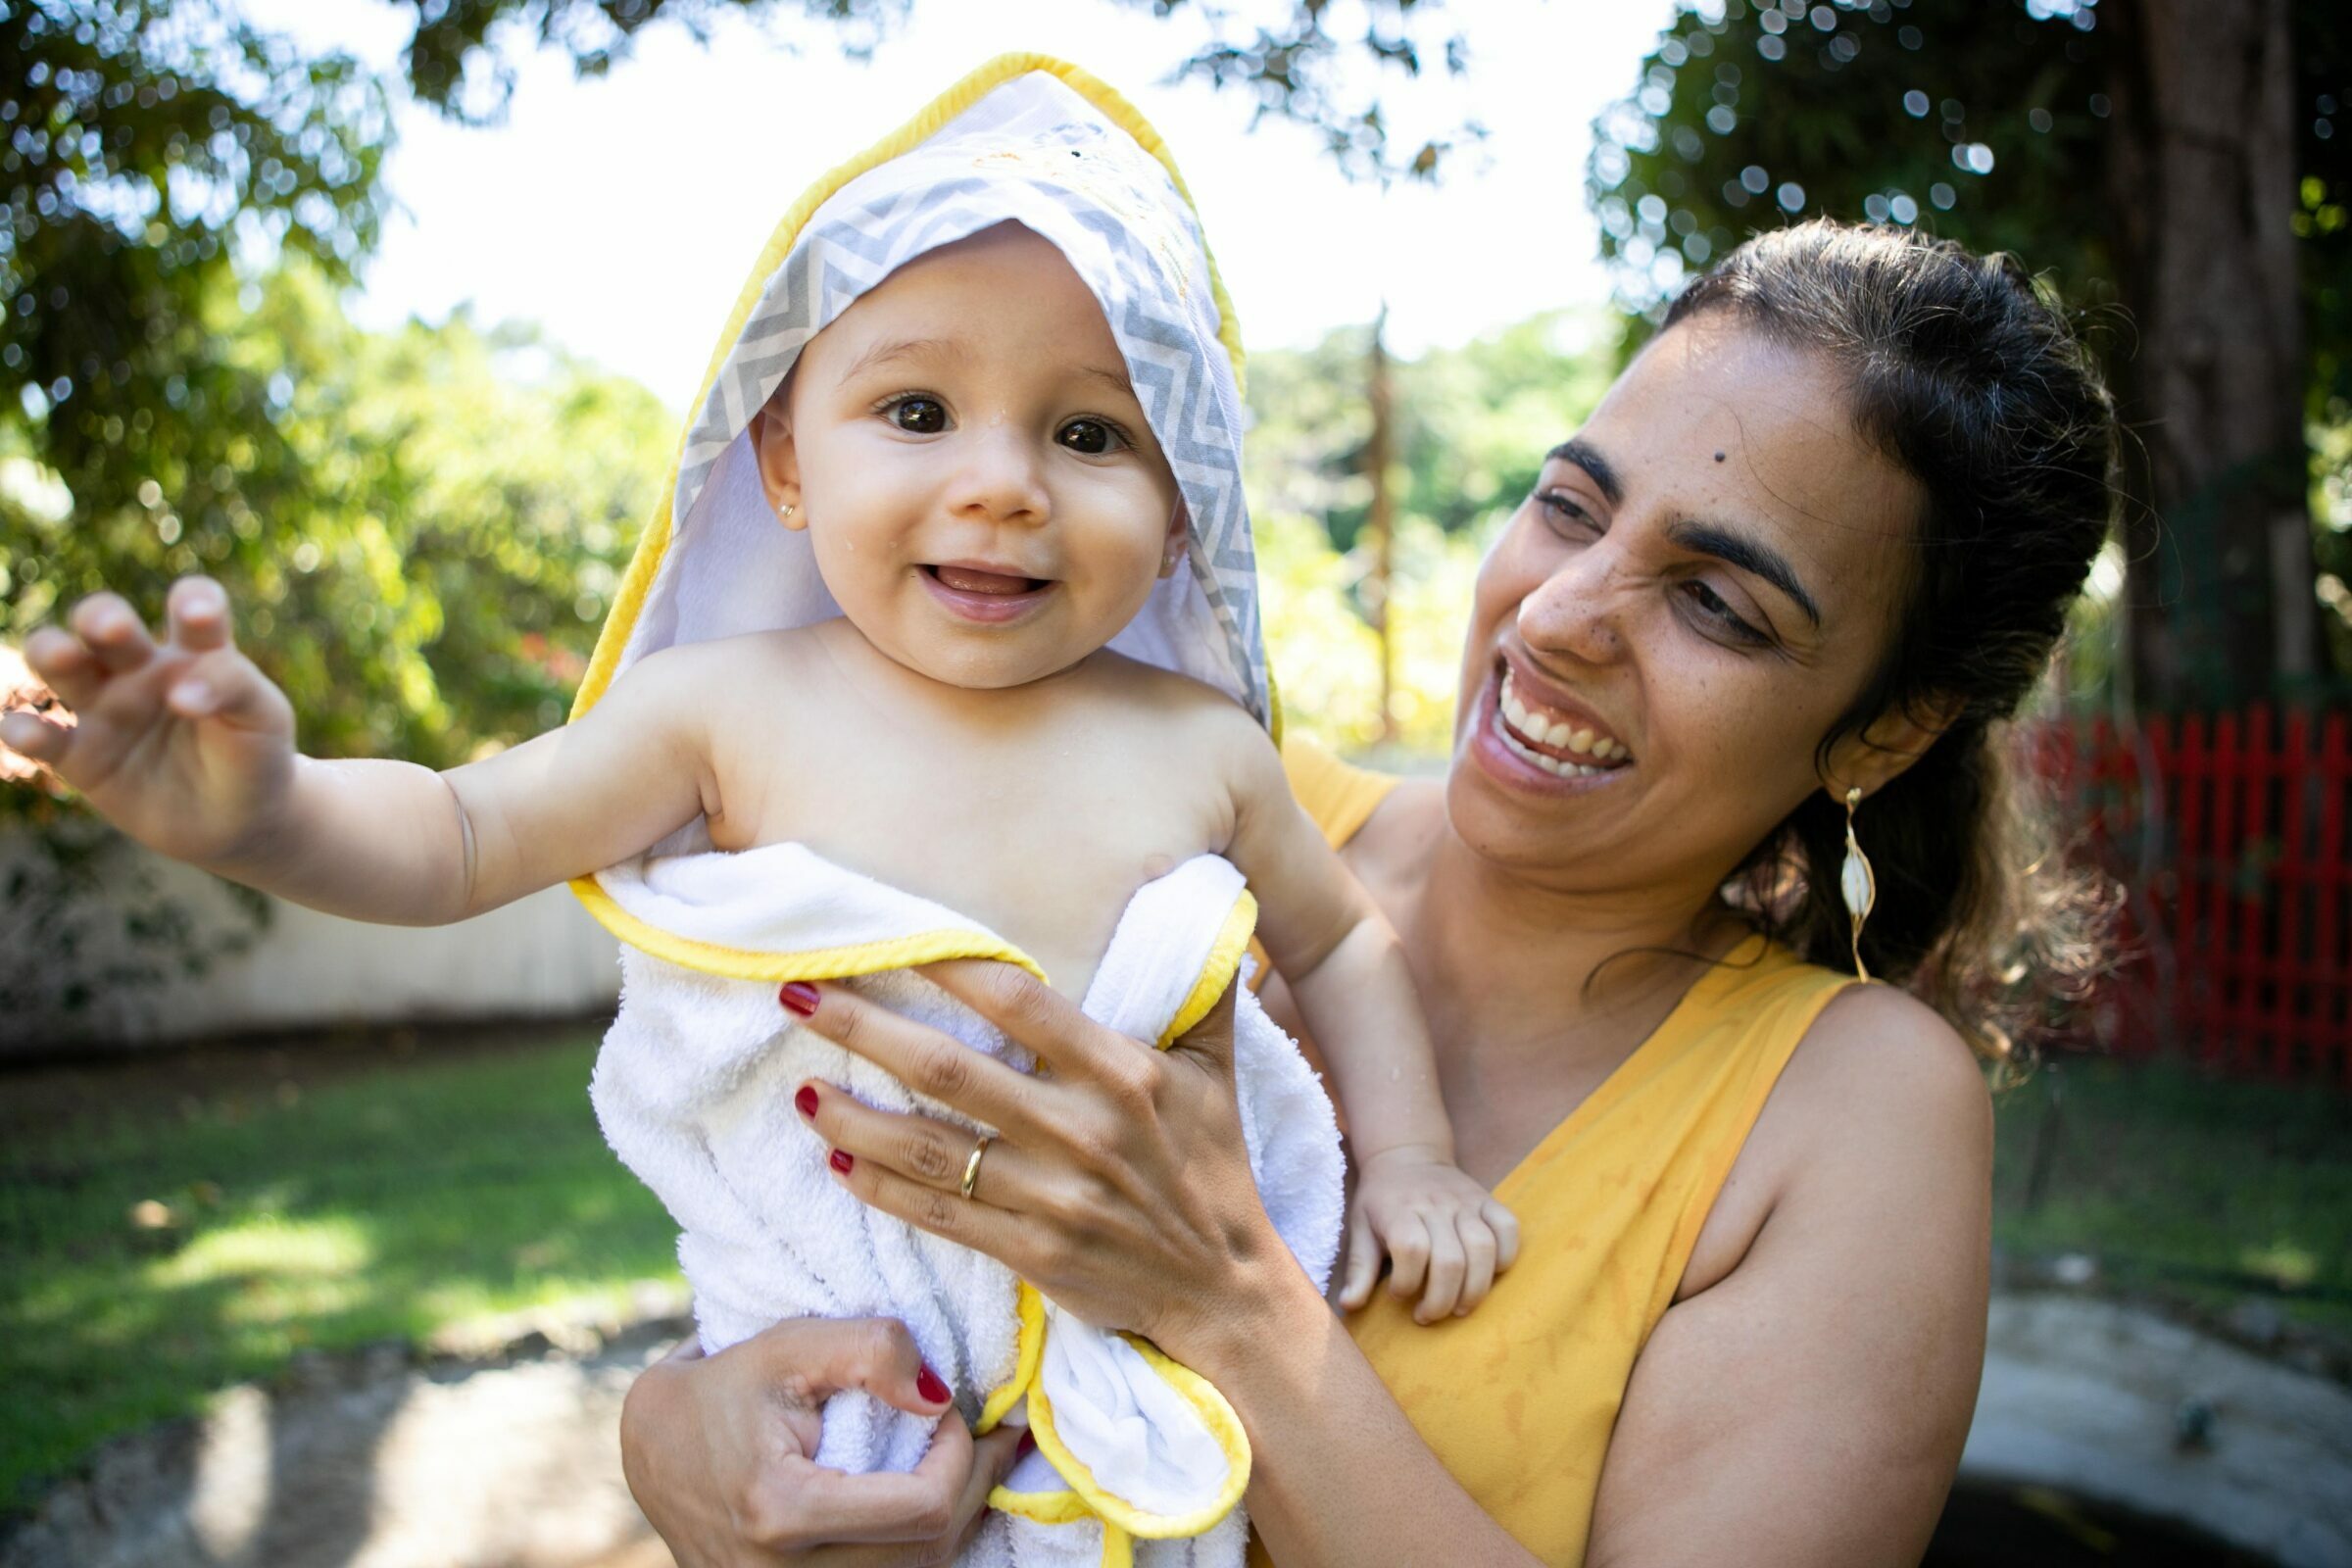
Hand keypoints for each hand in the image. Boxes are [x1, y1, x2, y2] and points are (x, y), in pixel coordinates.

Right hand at [0, 578, 295, 866]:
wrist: (239, 822)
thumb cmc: (255, 757)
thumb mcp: (263, 718)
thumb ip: (234, 687)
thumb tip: (180, 694)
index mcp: (197, 652)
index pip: (192, 606)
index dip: (193, 600)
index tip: (196, 614)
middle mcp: (142, 669)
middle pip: (106, 623)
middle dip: (101, 616)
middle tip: (112, 628)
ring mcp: (106, 708)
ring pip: (61, 664)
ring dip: (52, 652)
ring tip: (61, 657)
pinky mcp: (80, 755)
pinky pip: (42, 737)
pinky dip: (23, 730)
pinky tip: (25, 730)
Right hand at [620, 1316, 1025, 1567]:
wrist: (650, 1456)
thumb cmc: (715, 1393)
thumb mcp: (783, 1348)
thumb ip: (866, 1350)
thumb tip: (939, 1394)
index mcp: (782, 1513)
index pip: (923, 1507)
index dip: (961, 1454)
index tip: (950, 1407)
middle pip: (932, 1549)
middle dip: (975, 1483)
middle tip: (996, 1429)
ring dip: (957, 1513)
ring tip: (976, 1456)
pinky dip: (923, 1536)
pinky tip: (938, 1491)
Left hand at [782, 964, 1310, 1366]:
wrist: (1223, 1291)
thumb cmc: (1214, 1165)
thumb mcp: (1218, 1069)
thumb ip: (1202, 987)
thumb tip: (1205, 895)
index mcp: (1125, 1073)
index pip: (1022, 1002)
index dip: (950, 967)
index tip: (890, 937)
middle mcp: (1084, 1131)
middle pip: (950, 1070)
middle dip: (865, 1029)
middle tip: (799, 994)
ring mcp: (1053, 1197)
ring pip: (929, 1149)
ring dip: (854, 1116)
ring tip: (801, 1088)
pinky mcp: (1032, 1254)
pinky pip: (938, 1215)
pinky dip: (881, 1188)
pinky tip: (836, 1160)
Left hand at [1336, 1146, 1519, 1323]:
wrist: (1407, 1154)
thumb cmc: (1380, 1200)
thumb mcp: (1360, 1228)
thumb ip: (1359, 1268)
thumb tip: (1348, 1306)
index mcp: (1400, 1210)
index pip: (1411, 1250)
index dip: (1406, 1283)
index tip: (1398, 1296)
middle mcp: (1436, 1204)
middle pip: (1450, 1260)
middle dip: (1441, 1300)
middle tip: (1429, 1315)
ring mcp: (1466, 1201)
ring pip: (1483, 1249)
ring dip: (1474, 1289)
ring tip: (1460, 1309)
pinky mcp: (1488, 1200)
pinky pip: (1508, 1229)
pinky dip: (1505, 1257)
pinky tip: (1488, 1276)